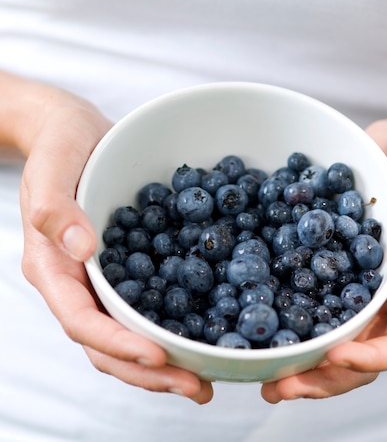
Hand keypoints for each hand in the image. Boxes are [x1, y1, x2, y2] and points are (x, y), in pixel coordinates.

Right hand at [2, 73, 212, 402]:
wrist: (75, 130)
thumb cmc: (59, 145)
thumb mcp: (52, 167)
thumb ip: (57, 208)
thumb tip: (83, 249)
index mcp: (51, 266)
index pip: (80, 320)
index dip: (116, 344)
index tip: (158, 355)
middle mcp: (75, 282)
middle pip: (105, 344)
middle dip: (149, 371)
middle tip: (197, 387)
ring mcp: (100, 278)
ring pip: (126, 333)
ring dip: (163, 362)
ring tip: (204, 379)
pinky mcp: (125, 266)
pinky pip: (145, 304)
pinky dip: (170, 325)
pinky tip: (203, 332)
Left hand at [262, 105, 386, 402]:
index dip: (372, 358)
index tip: (338, 357)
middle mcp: (381, 296)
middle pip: (355, 350)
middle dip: (321, 374)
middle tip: (282, 385)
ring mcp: (350, 281)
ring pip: (325, 329)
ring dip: (296, 353)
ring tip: (262, 371)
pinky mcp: (323, 259)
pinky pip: (304, 288)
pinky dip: (282, 307)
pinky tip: (251, 316)